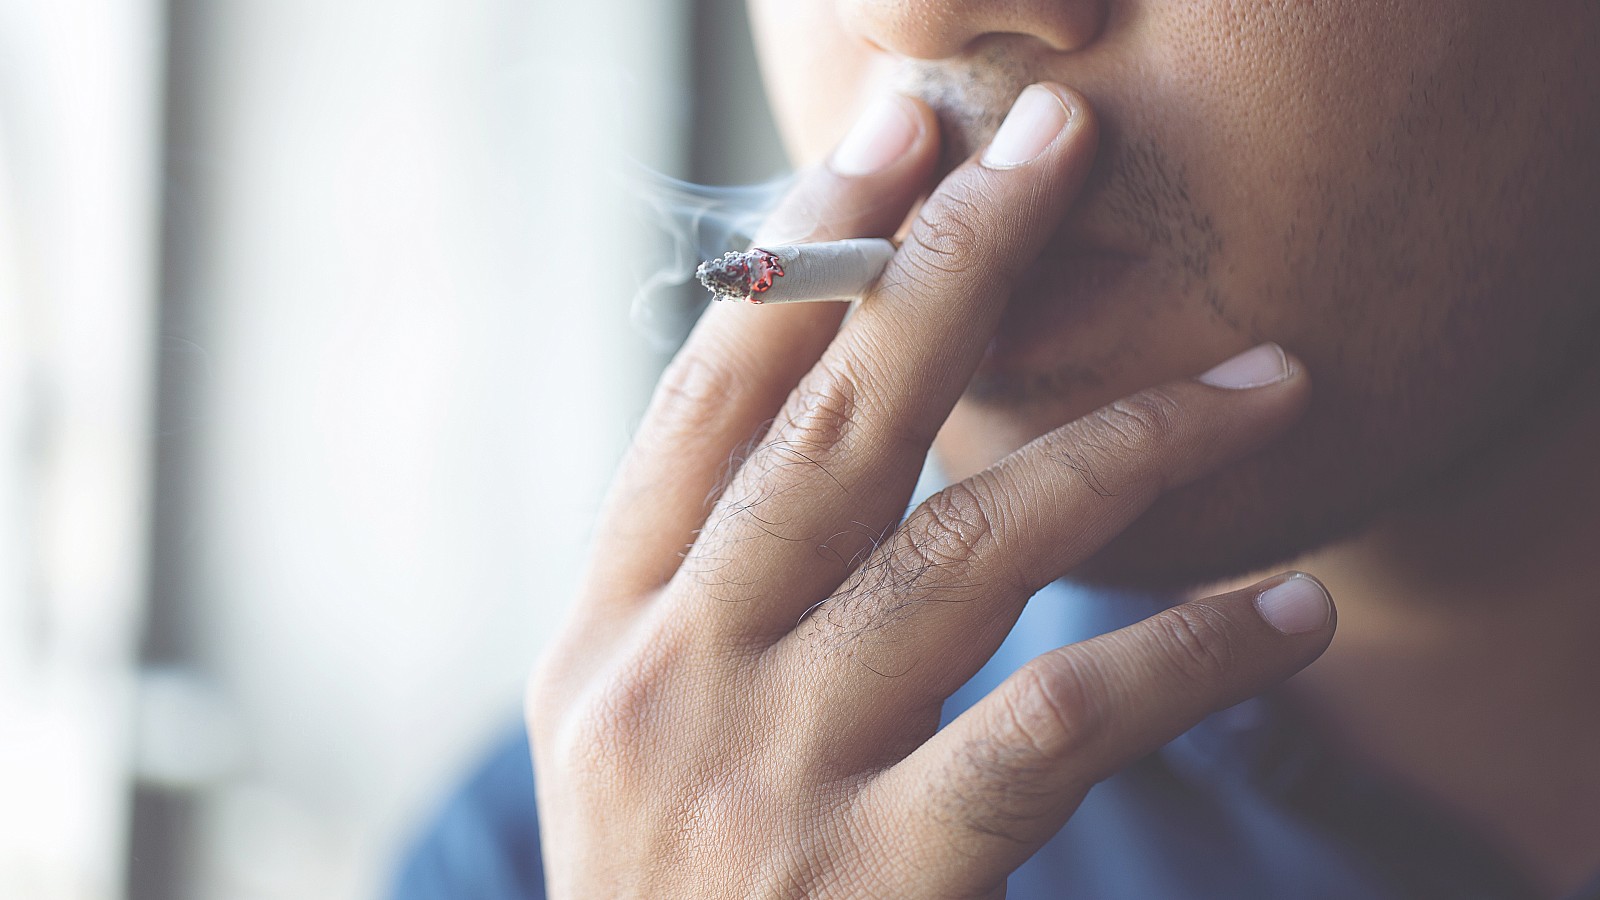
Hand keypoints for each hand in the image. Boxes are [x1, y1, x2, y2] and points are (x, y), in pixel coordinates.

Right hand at [527, 84, 1334, 898]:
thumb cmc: (668, 898)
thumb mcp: (631, 731)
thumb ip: (706, 585)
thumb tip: (828, 410)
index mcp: (603, 632)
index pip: (703, 401)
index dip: (802, 258)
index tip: (896, 140)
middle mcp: (669, 683)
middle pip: (831, 430)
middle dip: (948, 268)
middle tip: (1052, 147)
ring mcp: (768, 783)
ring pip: (965, 551)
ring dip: (1129, 448)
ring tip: (1262, 382)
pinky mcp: (881, 886)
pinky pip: (1055, 725)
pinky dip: (1185, 656)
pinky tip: (1282, 608)